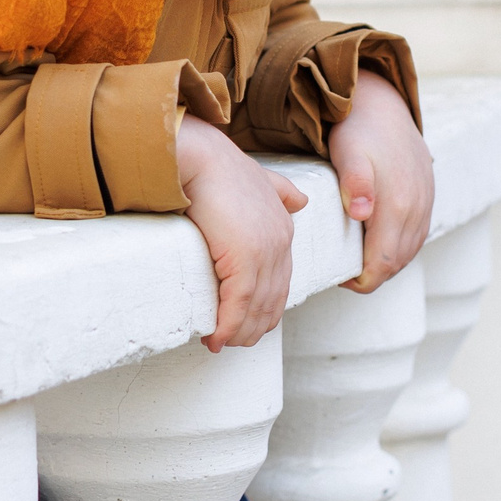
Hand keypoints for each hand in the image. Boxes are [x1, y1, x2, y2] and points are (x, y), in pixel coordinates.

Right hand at [177, 115, 308, 351]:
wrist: (199, 155)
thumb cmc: (218, 165)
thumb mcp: (260, 178)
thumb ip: (282, 191)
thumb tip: (301, 201)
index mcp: (284, 229)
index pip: (280, 281)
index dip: (264, 307)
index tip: (247, 325)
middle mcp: (280, 243)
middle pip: (272, 300)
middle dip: (252, 326)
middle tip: (231, 342)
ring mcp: (265, 252)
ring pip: (255, 307)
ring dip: (237, 332)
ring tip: (218, 344)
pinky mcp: (244, 258)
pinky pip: (238, 303)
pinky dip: (227, 325)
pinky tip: (215, 338)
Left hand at [327, 73, 431, 292]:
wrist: (383, 103)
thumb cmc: (357, 130)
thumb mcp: (347, 152)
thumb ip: (354, 182)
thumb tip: (362, 214)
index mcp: (397, 205)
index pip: (383, 264)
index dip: (362, 281)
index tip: (339, 277)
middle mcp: (417, 208)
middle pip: (397, 263)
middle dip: (372, 275)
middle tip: (344, 271)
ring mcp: (426, 203)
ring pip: (410, 251)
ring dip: (387, 263)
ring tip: (358, 260)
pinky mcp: (428, 197)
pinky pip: (418, 235)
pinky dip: (400, 247)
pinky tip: (380, 242)